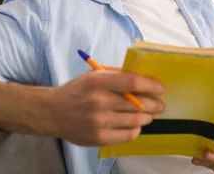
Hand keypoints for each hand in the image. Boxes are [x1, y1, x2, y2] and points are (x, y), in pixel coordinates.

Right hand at [46, 69, 164, 145]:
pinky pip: (127, 135)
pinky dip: (136, 130)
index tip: (160, 88)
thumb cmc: (77, 91)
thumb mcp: (94, 75)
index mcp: (98, 82)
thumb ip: (117, 74)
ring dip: (148, 117)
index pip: (132, 82)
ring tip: (150, 114)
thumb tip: (143, 77)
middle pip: (138, 103)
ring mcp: (99, 122)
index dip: (151, 85)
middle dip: (155, 104)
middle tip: (160, 104)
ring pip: (135, 120)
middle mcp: (99, 102)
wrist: (53, 112)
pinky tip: (136, 125)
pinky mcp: (98, 138)